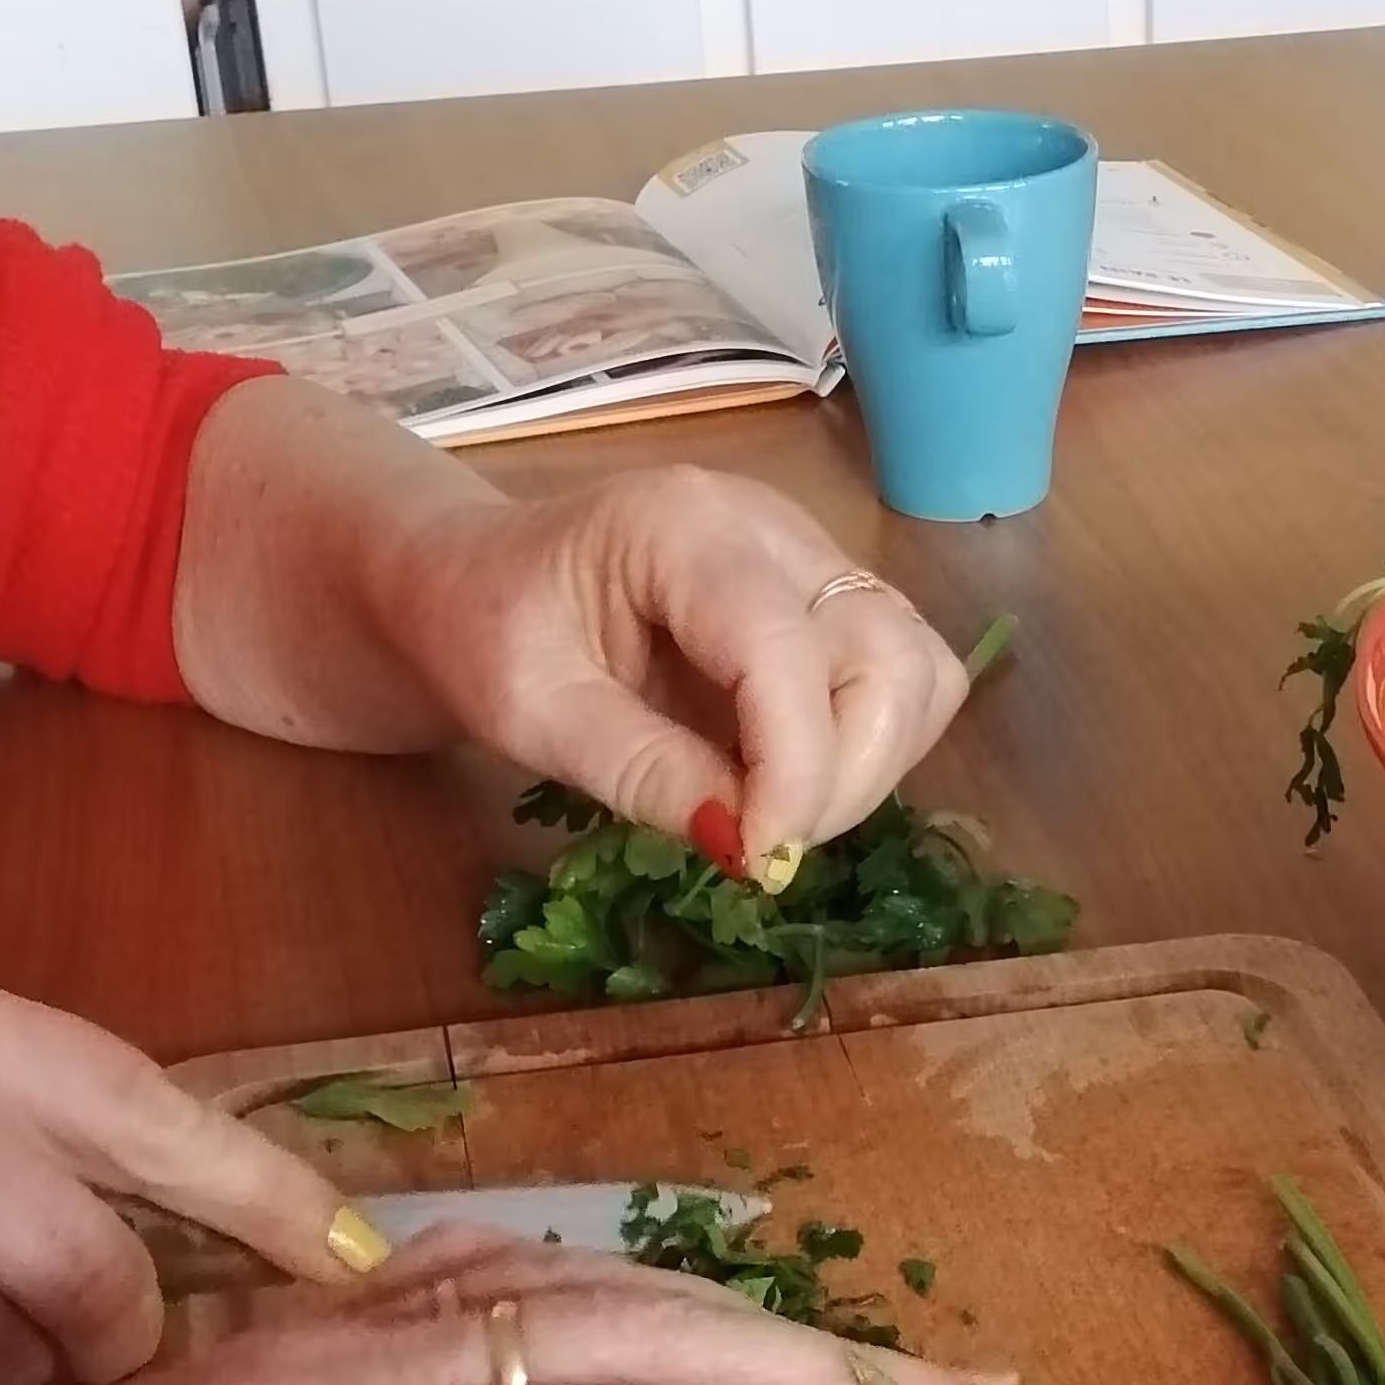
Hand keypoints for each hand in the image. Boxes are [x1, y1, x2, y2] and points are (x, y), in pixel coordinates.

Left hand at [172, 377, 973, 874]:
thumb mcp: (527, 712)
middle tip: (761, 846)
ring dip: (874, 766)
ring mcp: (813, 561)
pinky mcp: (832, 604)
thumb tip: (746, 843)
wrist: (466, 584)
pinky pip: (904, 682)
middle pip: (888, 654)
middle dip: (847, 774)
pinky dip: (873, 750)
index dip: (797, 768)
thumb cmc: (480, 632)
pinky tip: (791, 781)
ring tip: (777, 815)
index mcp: (681, 526)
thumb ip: (638, 769)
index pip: (787, 648)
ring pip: (918, 669)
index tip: (760, 858)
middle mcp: (772, 527)